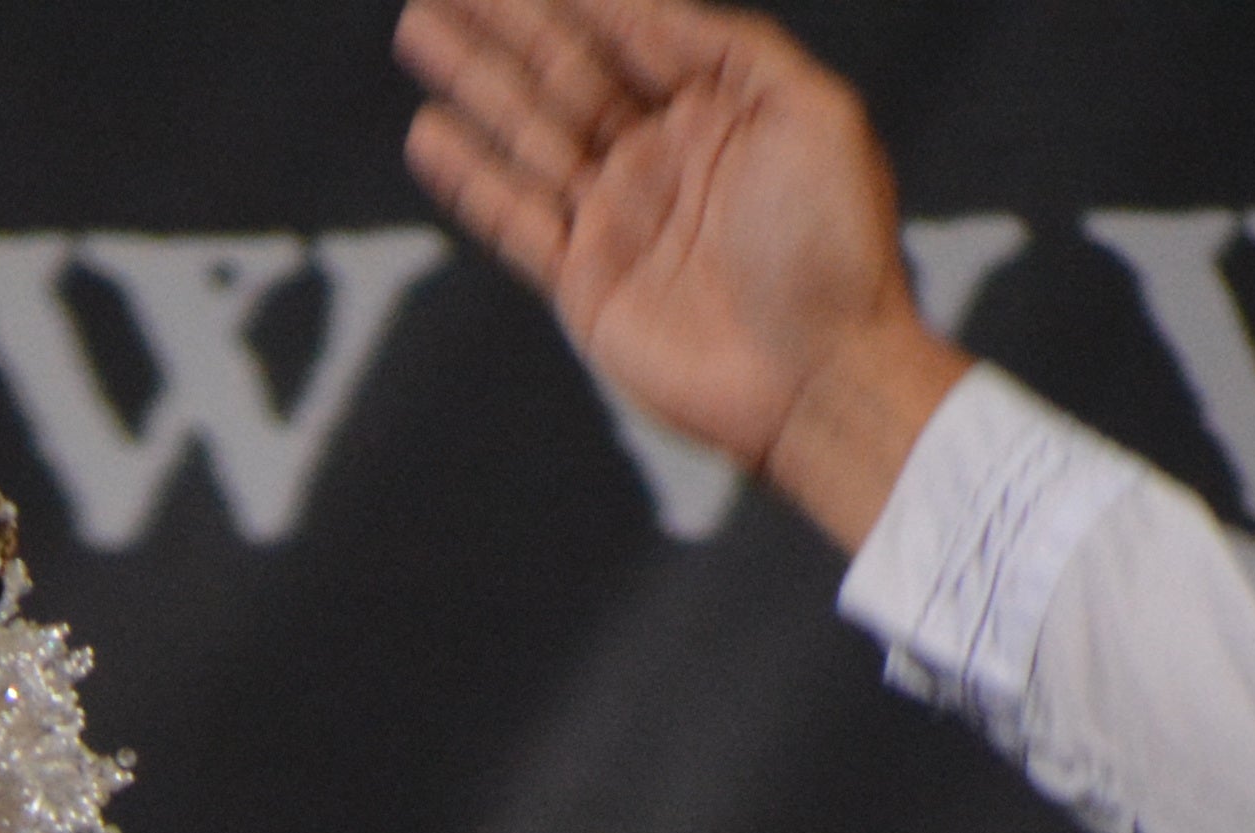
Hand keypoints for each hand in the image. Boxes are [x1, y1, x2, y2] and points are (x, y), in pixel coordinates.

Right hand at [395, 0, 964, 543]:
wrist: (817, 374)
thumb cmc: (833, 245)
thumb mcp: (813, 113)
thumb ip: (736, 49)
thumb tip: (653, 10)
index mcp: (719, 110)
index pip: (633, 34)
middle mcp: (661, 156)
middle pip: (567, 72)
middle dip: (508, 23)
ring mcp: (617, 219)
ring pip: (528, 131)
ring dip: (473, 80)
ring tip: (421, 29)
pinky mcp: (583, 281)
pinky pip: (512, 216)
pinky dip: (470, 176)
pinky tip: (431, 133)